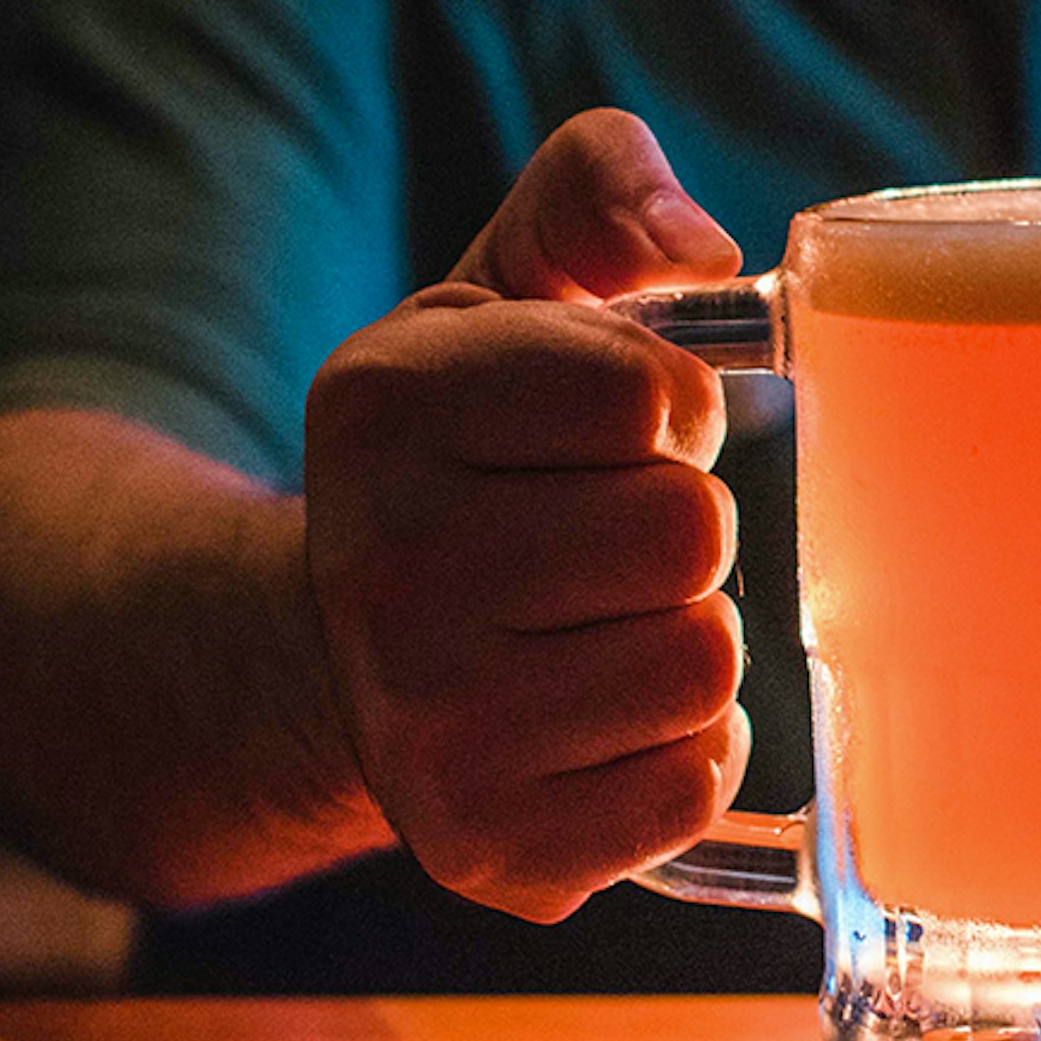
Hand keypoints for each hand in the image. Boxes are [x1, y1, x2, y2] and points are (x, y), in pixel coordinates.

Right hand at [301, 112, 753, 922]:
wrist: (336, 651)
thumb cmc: (469, 447)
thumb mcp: (503, 283)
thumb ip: (597, 190)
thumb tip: (702, 247)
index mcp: (381, 406)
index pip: (655, 395)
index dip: (672, 405)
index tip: (624, 426)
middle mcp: (378, 572)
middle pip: (691, 535)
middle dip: (679, 525)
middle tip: (605, 538)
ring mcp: (421, 728)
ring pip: (704, 666)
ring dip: (683, 635)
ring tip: (597, 624)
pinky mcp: (482, 850)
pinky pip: (694, 785)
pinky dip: (681, 752)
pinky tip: (600, 717)